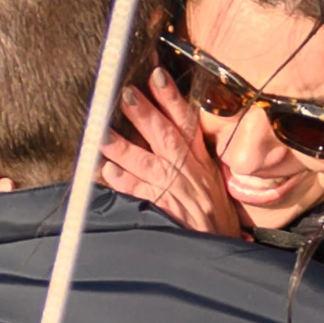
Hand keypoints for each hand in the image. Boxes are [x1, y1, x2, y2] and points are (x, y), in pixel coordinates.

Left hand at [99, 72, 247, 237]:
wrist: (221, 246)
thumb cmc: (215, 213)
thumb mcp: (211, 178)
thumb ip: (192, 154)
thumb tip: (170, 124)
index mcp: (200, 160)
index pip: (186, 123)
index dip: (172, 98)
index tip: (157, 75)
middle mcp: (186, 171)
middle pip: (165, 137)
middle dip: (145, 114)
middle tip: (126, 94)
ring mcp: (173, 190)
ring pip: (146, 163)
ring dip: (123, 146)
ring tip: (102, 132)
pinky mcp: (163, 210)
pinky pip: (139, 193)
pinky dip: (125, 181)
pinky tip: (108, 171)